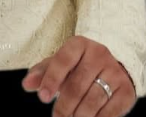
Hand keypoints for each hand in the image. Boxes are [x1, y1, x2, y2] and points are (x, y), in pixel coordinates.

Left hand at [22, 36, 136, 116]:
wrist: (110, 67)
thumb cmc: (77, 66)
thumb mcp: (57, 64)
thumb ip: (41, 73)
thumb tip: (26, 84)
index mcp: (78, 44)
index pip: (62, 61)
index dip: (51, 80)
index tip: (42, 97)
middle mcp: (99, 54)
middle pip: (77, 85)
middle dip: (64, 105)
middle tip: (57, 116)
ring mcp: (115, 72)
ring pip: (93, 99)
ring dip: (79, 114)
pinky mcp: (126, 90)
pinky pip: (110, 110)